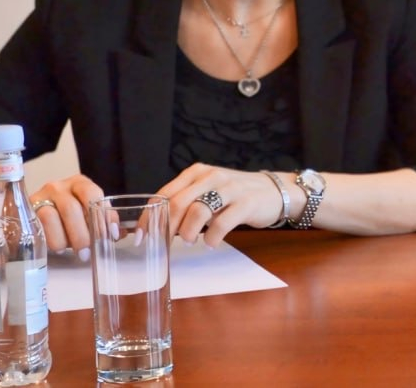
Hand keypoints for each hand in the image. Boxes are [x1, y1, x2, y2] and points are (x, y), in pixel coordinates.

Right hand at [30, 173, 104, 256]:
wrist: (37, 218)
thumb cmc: (69, 218)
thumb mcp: (87, 216)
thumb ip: (102, 222)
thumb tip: (121, 233)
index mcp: (79, 183)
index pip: (93, 194)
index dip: (104, 215)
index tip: (112, 235)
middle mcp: (58, 187)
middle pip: (71, 208)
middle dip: (82, 233)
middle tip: (88, 252)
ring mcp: (39, 198)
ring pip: (50, 217)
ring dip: (65, 239)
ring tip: (74, 252)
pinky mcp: (25, 212)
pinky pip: (37, 227)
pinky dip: (51, 240)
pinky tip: (59, 248)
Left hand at [157, 163, 285, 246]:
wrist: (273, 191)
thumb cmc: (235, 195)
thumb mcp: (208, 191)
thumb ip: (186, 201)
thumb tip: (157, 225)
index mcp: (197, 173)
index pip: (164, 194)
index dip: (149, 217)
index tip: (141, 236)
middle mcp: (211, 176)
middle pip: (178, 203)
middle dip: (167, 227)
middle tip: (164, 243)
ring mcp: (230, 188)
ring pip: (198, 211)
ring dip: (188, 233)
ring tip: (190, 242)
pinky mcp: (246, 203)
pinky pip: (222, 223)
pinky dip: (212, 238)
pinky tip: (212, 243)